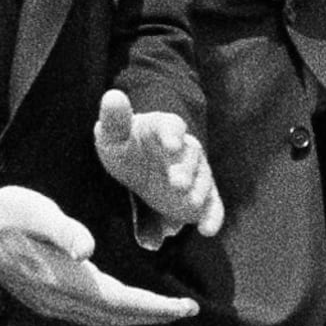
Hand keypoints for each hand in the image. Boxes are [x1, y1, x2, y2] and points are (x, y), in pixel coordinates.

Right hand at [0, 185, 196, 325]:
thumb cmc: (5, 213)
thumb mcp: (35, 211)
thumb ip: (64, 230)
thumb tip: (86, 251)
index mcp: (65, 281)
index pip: (122, 302)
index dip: (156, 308)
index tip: (185, 308)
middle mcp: (59, 301)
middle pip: (117, 317)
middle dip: (153, 316)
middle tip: (185, 312)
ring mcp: (49, 305)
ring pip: (102, 320)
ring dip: (134, 318)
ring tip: (162, 312)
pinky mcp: (42, 300)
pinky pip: (88, 316)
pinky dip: (113, 314)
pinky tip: (121, 306)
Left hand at [97, 87, 224, 247]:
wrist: (140, 165)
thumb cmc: (126, 146)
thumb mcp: (113, 135)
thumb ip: (115, 118)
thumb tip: (113, 95)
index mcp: (164, 128)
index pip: (172, 126)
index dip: (172, 135)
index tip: (169, 145)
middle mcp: (185, 149)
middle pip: (190, 155)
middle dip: (185, 169)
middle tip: (177, 184)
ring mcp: (195, 173)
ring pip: (203, 179)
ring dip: (199, 191)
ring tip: (191, 205)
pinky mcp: (201, 195)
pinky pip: (212, 204)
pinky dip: (213, 216)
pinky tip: (207, 230)